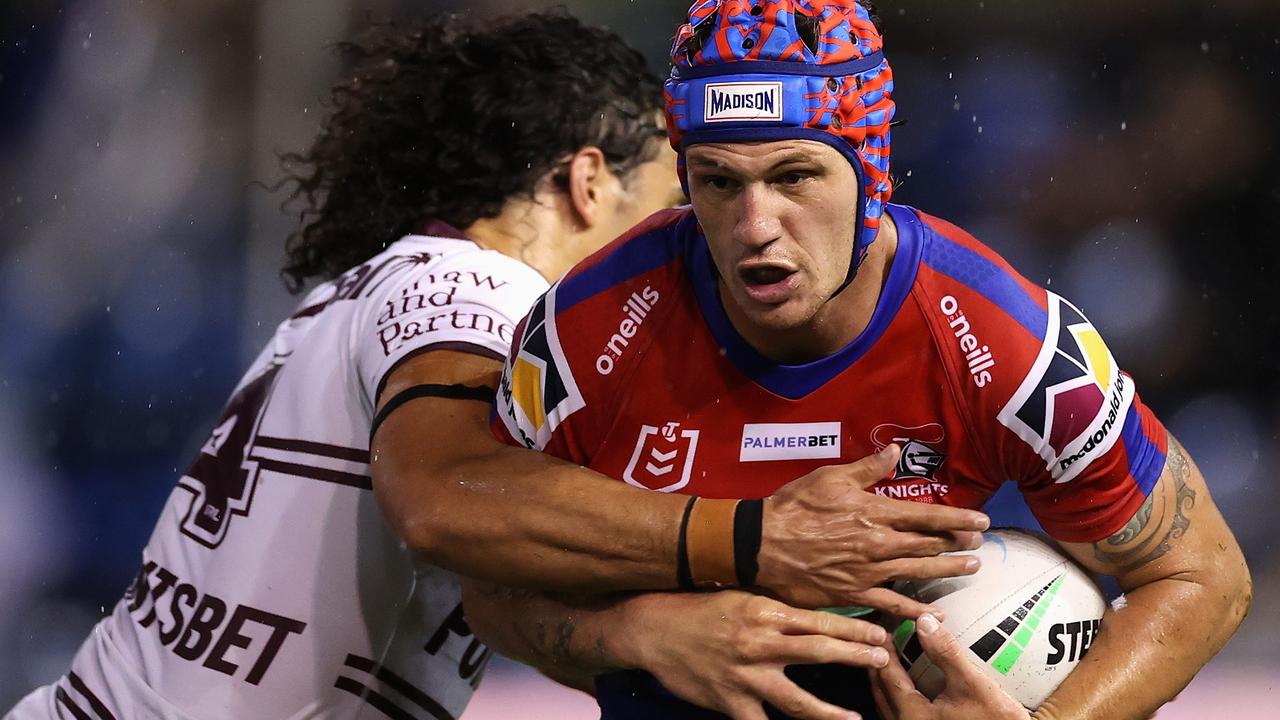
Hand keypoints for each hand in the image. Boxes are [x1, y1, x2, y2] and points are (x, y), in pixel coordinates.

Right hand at [620, 590, 890, 719]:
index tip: (882, 634)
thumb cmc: (700, 607)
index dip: (854, 629)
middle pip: (818, 652)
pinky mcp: (729, 703)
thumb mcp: (742, 596)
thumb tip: (818, 616)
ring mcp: (745, 677)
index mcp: (765, 613)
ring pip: (797, 700)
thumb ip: (778, 608)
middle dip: (855, 658)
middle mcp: (759, 644)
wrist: (654, 627)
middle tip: (885, 662)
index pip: (820, 621)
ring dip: (830, 713)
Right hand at [758, 445, 988, 612]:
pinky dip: (915, 610)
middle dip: (958, 542)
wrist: (763, 544)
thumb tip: (895, 450)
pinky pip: (892, 604)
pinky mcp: (854, 592)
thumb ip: (867, 468)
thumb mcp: (830, 478)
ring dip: (947, 570)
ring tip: (971, 568)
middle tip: (980, 543)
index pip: (926, 515)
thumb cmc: (794, 507)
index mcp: (874, 512)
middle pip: (928, 544)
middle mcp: (878, 543)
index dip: (957, 518)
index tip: (982, 520)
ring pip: (918, 572)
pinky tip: (934, 614)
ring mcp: (868, 571)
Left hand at [870, 614, 1028, 719]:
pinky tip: (911, 689)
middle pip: (881, 693)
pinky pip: (902, 715)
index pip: (886, 677)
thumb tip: (924, 621)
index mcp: (911, 715)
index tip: (884, 631)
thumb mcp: (973, 684)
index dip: (884, 652)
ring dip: (888, 684)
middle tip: (883, 643)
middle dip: (880, 666)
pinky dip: (900, 698)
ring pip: (889, 707)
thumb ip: (946, 653)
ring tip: (893, 663)